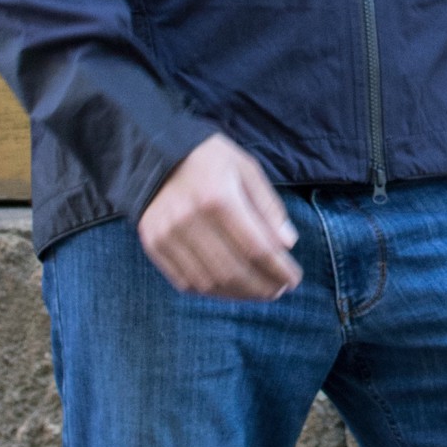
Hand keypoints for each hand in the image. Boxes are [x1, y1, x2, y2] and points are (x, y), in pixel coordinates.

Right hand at [137, 133, 302, 300]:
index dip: (278, 269)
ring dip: (239, 294)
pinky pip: (185, 282)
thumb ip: (268, 205)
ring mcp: (167, 235)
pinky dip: (212, 291)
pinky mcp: (152, 244)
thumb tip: (287, 244)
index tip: (294, 279)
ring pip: (209, 282)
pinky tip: (230, 287)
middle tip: (278, 290)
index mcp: (218, 196)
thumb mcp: (246, 168)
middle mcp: (190, 219)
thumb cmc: (209, 159)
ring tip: (258, 291)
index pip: (256, 247)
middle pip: (233, 271)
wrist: (155, 152)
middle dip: (261, 287)